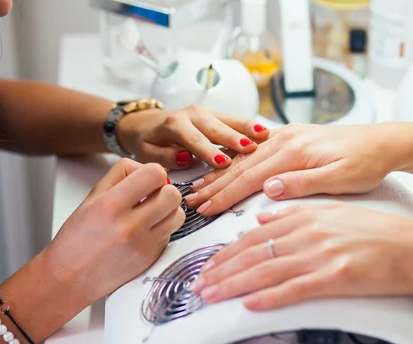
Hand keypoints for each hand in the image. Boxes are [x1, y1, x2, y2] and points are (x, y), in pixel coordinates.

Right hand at [41, 158, 184, 305]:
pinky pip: (170, 234)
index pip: (155, 174)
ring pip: (178, 215)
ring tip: (152, 214)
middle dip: (165, 191)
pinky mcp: (151, 258)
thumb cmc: (78, 238)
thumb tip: (153, 171)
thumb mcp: (92, 197)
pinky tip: (144, 233)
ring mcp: (143, 244)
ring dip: (169, 211)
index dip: (155, 173)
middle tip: (152, 197)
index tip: (148, 180)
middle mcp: (129, 225)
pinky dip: (162, 230)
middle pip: (173, 194)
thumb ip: (122, 175)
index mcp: (111, 204)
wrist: (70, 278)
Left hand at [118, 105, 269, 169]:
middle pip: (216, 127)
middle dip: (234, 138)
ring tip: (265, 135)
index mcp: (174, 124)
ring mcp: (207, 112)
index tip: (222, 162)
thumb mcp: (147, 153)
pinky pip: (235, 120)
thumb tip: (184, 158)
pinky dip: (250, 126)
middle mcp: (193, 114)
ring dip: (248, 128)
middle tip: (251, 149)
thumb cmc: (148, 142)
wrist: (148, 123)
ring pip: (230, 120)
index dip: (208, 151)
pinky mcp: (217, 115)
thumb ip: (163, 157)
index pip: (193, 139)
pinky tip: (266, 132)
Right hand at [184, 122, 407, 215]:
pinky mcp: (292, 136)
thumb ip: (303, 183)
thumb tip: (268, 189)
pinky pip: (257, 148)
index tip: (205, 210)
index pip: (250, 178)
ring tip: (199, 185)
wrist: (384, 141)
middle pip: (241, 167)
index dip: (225, 196)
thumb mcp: (341, 179)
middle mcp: (286, 139)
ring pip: (246, 157)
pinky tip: (226, 164)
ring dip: (221, 172)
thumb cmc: (366, 163)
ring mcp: (288, 135)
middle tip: (190, 200)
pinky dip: (238, 159)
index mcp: (295, 152)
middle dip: (214, 185)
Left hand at [190, 204, 412, 310]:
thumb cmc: (378, 231)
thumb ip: (294, 211)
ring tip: (212, 297)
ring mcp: (320, 255)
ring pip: (266, 271)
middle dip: (221, 270)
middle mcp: (307, 232)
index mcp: (305, 215)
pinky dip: (269, 298)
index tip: (208, 264)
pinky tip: (250, 306)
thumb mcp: (332, 211)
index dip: (227, 251)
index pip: (255, 235)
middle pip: (253, 253)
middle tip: (198, 284)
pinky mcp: (335, 277)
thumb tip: (262, 218)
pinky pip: (295, 289)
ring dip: (234, 285)